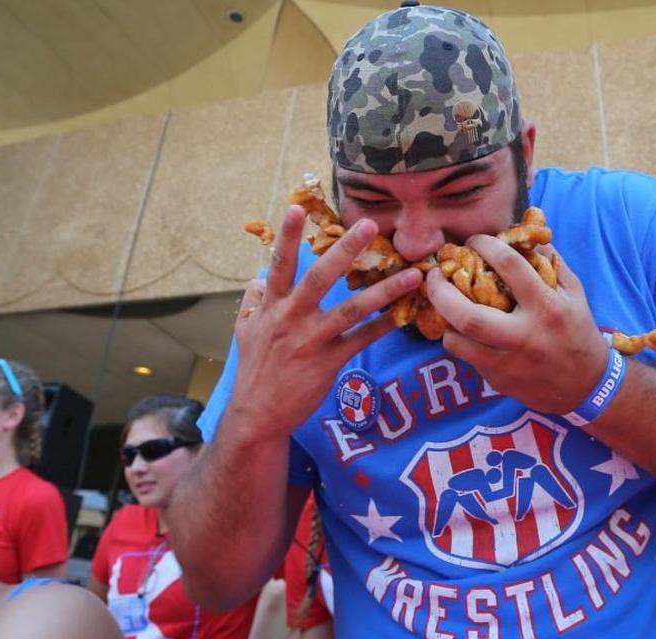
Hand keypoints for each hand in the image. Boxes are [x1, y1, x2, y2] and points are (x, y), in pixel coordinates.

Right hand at [231, 206, 422, 433]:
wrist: (257, 414)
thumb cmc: (253, 371)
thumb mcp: (243, 332)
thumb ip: (252, 302)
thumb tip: (258, 278)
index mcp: (271, 306)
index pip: (279, 264)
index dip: (286, 236)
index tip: (296, 207)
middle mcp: (291, 318)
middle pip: (320, 277)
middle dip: (346, 250)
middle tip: (369, 225)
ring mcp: (311, 340)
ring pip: (352, 309)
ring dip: (385, 290)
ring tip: (412, 275)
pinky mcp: (328, 362)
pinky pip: (362, 340)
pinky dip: (383, 327)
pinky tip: (404, 315)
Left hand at [425, 234, 606, 413]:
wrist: (587, 387)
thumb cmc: (579, 332)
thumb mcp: (574, 293)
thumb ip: (550, 263)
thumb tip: (524, 235)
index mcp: (547, 308)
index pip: (509, 266)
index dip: (485, 246)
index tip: (474, 241)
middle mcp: (525, 336)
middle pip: (468, 315)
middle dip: (441, 291)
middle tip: (434, 275)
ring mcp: (509, 363)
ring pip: (458, 342)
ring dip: (445, 320)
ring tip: (444, 304)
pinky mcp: (499, 382)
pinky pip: (468, 358)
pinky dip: (461, 340)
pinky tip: (464, 329)